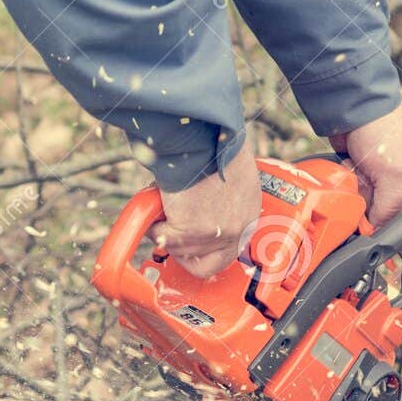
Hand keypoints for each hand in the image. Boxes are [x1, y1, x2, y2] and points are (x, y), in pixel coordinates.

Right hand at [156, 138, 260, 278]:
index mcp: (249, 213)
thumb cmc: (214, 143)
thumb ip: (220, 196)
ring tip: (162, 205)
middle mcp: (237, 229)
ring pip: (179, 250)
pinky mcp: (191, 233)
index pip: (230, 250)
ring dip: (164, 230)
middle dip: (184, 256)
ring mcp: (215, 234)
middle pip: (207, 265)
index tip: (190, 242)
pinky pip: (161, 237)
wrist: (203, 135)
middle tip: (170, 238)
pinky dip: (152, 221)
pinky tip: (155, 203)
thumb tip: (198, 206)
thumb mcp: (230, 173)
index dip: (205, 248)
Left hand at [329, 106, 401, 226]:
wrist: (354, 107)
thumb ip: (390, 209)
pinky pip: (356, 188)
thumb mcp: (395, 176)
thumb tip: (377, 231)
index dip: (393, 219)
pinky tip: (352, 163)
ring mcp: (386, 175)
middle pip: (387, 210)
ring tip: (361, 166)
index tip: (378, 213)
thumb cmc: (384, 132)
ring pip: (369, 201)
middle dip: (373, 196)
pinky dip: (351, 178)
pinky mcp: (366, 170)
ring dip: (360, 186)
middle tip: (371, 179)